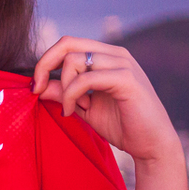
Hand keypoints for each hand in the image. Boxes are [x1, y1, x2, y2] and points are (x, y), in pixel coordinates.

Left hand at [30, 37, 180, 164]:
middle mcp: (115, 54)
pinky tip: (76, 110)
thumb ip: (64, 93)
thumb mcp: (83, 108)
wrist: (151, 146)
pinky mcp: (127, 79)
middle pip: (67, 43)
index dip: (45, 61)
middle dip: (45, 65)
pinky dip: (72, 94)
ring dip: (65, 87)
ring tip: (74, 108)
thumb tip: (39, 85)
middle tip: (39, 90)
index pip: (68, 44)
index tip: (37, 86)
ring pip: (74, 60)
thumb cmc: (121, 125)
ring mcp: (122, 64)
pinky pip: (86, 78)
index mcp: (106, 56)